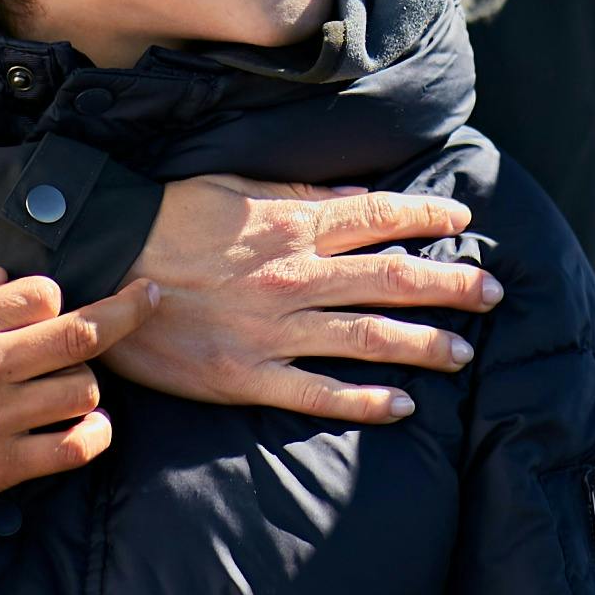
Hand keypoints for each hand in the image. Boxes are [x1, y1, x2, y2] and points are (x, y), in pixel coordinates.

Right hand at [0, 267, 157, 532]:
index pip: (40, 292)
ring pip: (84, 387)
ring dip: (89, 386)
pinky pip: (74, 447)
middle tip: (150, 298)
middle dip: (127, 310)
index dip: (55, 298)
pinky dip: (93, 437)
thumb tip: (0, 279)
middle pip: (80, 330)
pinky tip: (89, 432)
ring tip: (73, 392)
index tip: (56, 308)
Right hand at [119, 175, 494, 424]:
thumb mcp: (236, 188)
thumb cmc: (167, 218)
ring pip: (366, 337)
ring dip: (422, 345)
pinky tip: (401, 407)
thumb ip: (300, 196)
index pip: (378, 216)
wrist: (101, 263)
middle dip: (449, 286)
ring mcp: (273, 330)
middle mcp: (294, 277)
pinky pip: (316, 392)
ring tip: (464, 353)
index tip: (463, 219)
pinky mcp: (246, 374)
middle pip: (390, 278)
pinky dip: (362, 401)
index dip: (427, 216)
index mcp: (292, 226)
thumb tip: (356, 200)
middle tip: (492, 293)